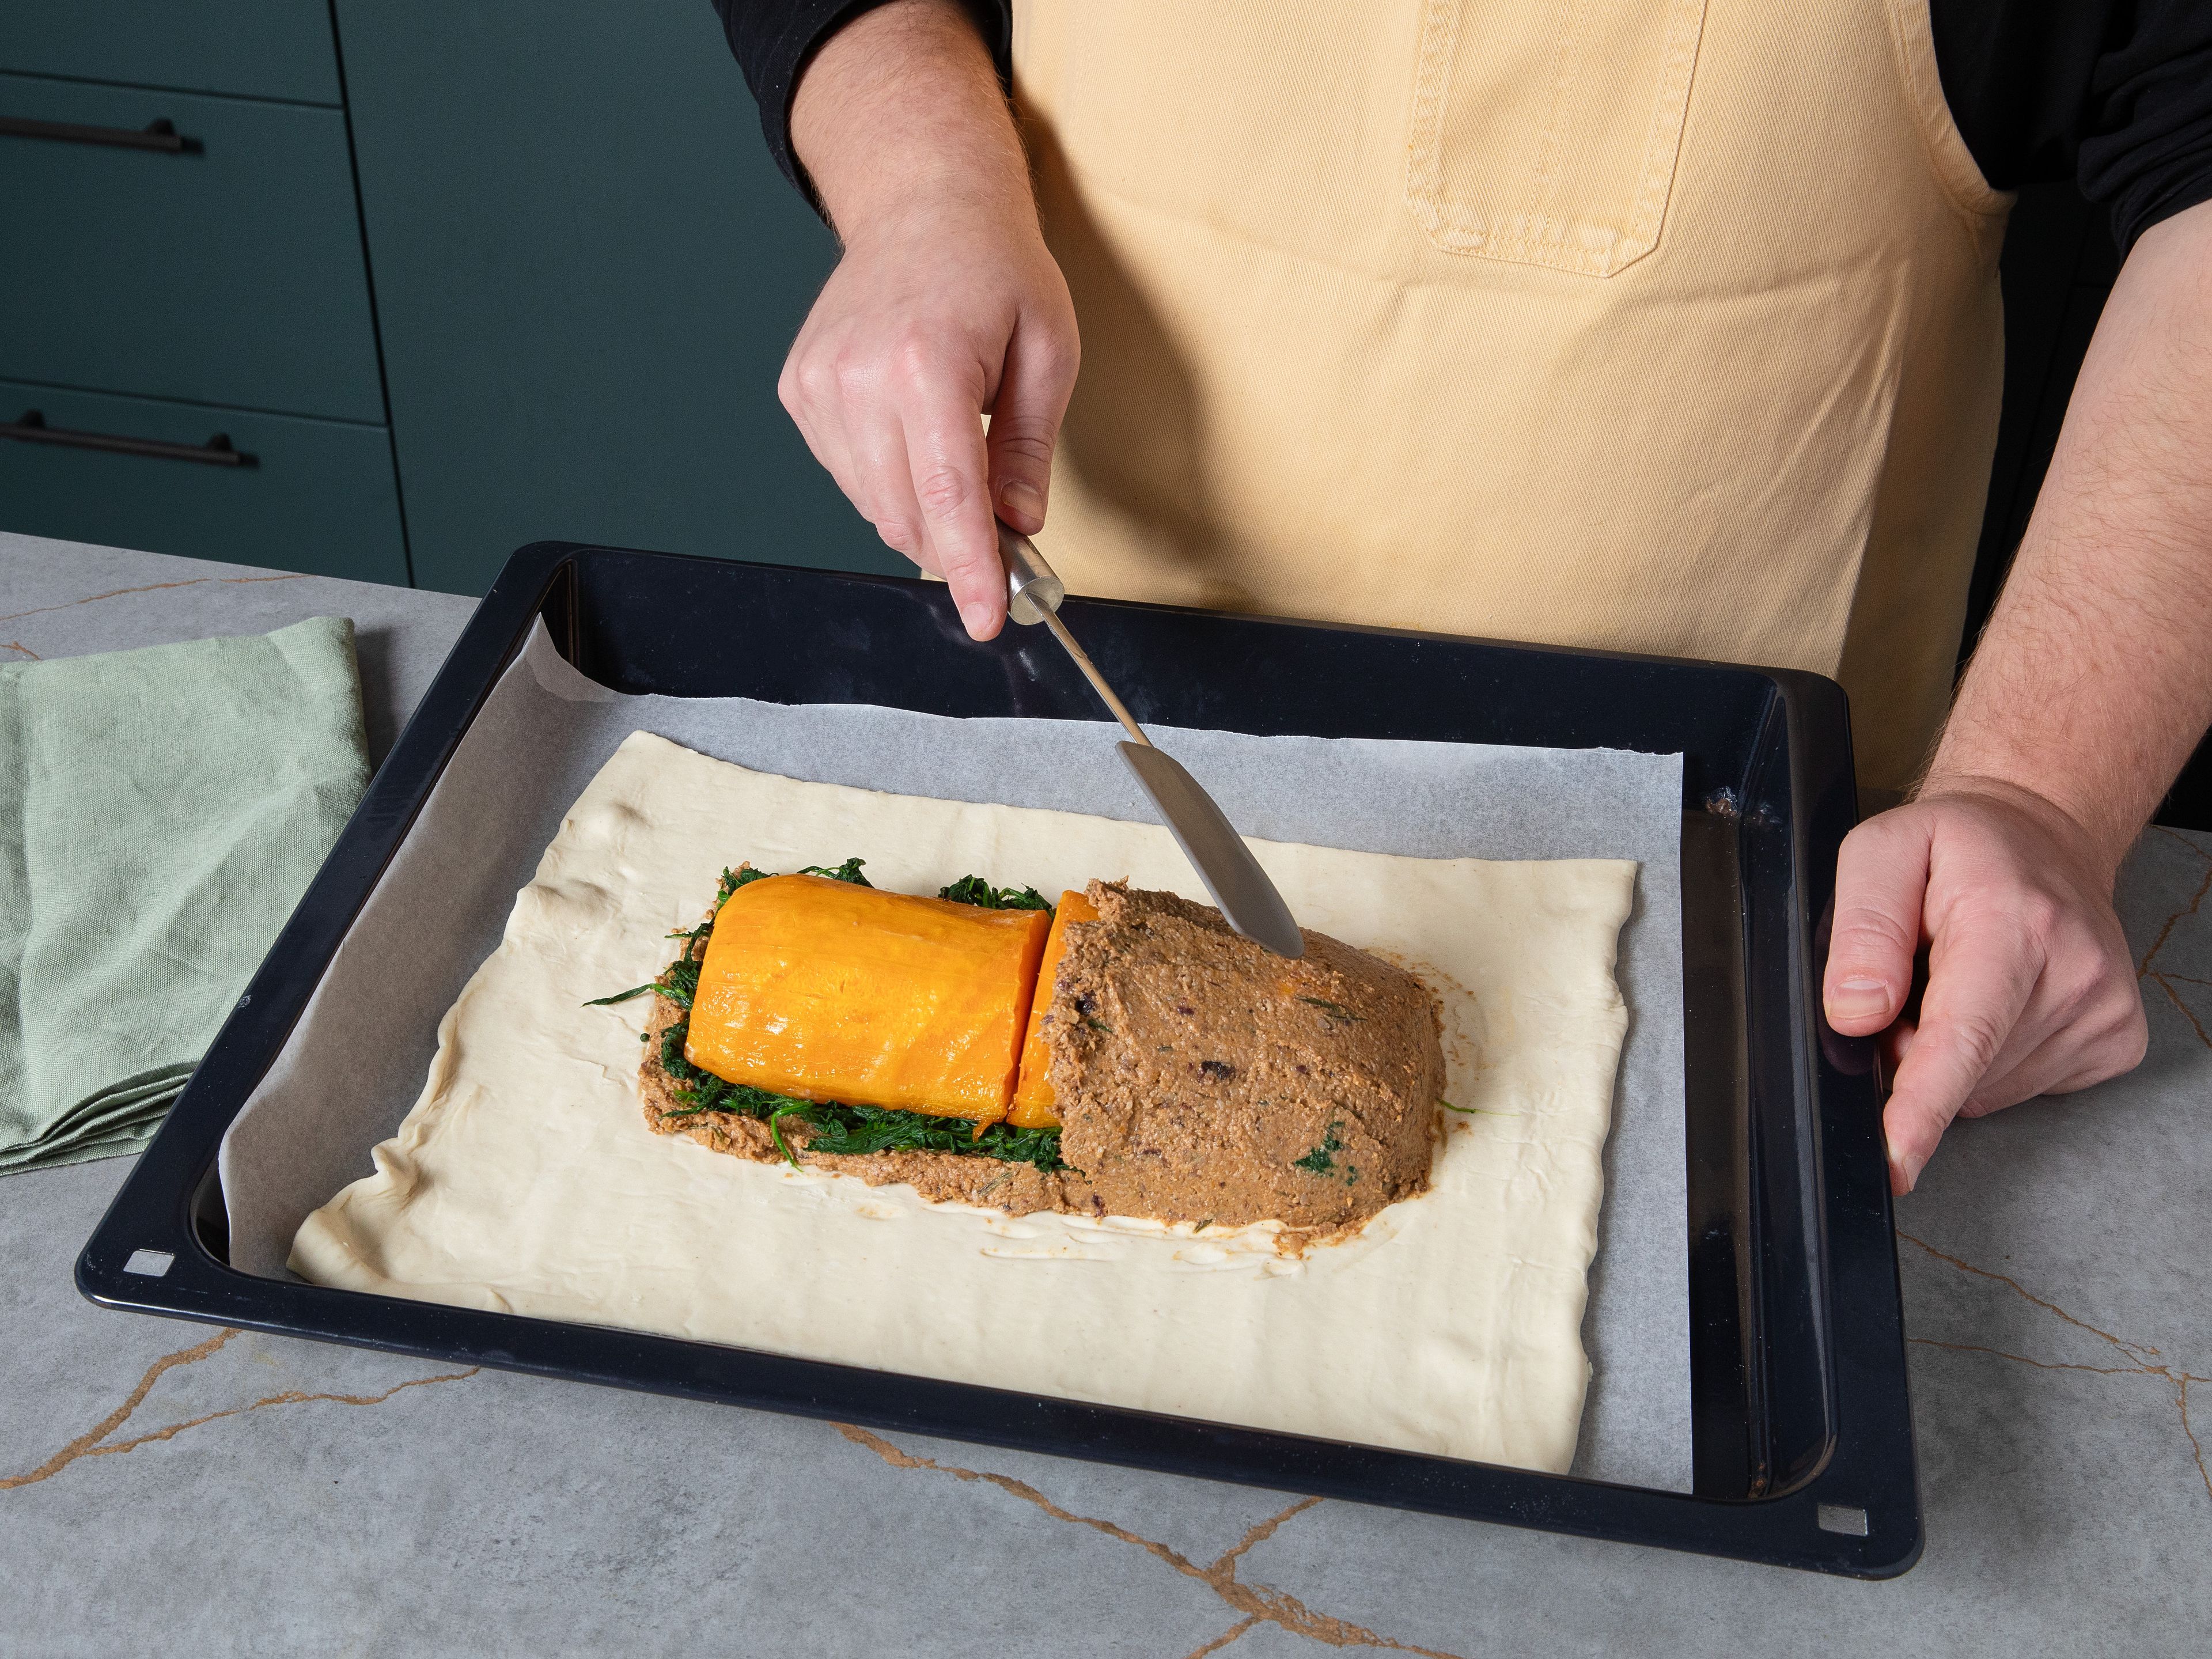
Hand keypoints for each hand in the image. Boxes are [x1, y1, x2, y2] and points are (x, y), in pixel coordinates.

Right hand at [779, 197, 1077, 640]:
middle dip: (957, 543)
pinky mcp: (800, 390)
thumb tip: (1019, 526)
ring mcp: (820, 385)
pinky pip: (848, 475)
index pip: (948, 499)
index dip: (971, 571)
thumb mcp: (1048, 352)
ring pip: (874, 506)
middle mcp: (859, 378)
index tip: (985, 619)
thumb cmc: (994, 268)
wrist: (922, 201)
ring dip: (922, 510)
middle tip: (1002, 532)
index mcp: (927, 364)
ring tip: (955, 451)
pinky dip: (888, 478)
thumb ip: (1027, 449)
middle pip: (907, 516)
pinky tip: (912, 430)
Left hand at [1821, 776, 2147, 1194]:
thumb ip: (1862, 930)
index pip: (1962, 1036)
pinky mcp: (2115, 1042)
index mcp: (2010, 924)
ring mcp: (2104, 1013)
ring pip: (1985, 1089)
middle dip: (1911, 1048)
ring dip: (1951, 1053)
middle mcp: (2073, 973)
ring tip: (1956, 980)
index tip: (1897, 1161)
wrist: (2041, 838)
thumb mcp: (1880, 852)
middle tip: (1911, 979)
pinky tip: (1998, 1002)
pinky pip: (2018, 1086)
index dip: (1922, 1106)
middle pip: (1961, 1071)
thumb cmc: (1958, 845)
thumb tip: (1854, 1013)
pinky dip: (1990, 1059)